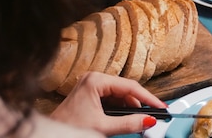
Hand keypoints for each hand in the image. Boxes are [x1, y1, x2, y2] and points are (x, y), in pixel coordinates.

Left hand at [50, 72, 165, 135]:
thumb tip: (149, 120)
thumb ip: (128, 123)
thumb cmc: (68, 128)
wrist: (51, 136)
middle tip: (152, 116)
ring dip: (130, 108)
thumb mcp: (102, 127)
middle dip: (139, 104)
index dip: (148, 98)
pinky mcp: (92, 93)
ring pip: (121, 95)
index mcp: (95, 80)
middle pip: (126, 89)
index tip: (161, 107)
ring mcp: (92, 85)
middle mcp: (94, 78)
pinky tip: (126, 119)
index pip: (130, 86)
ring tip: (139, 120)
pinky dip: (121, 109)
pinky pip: (113, 98)